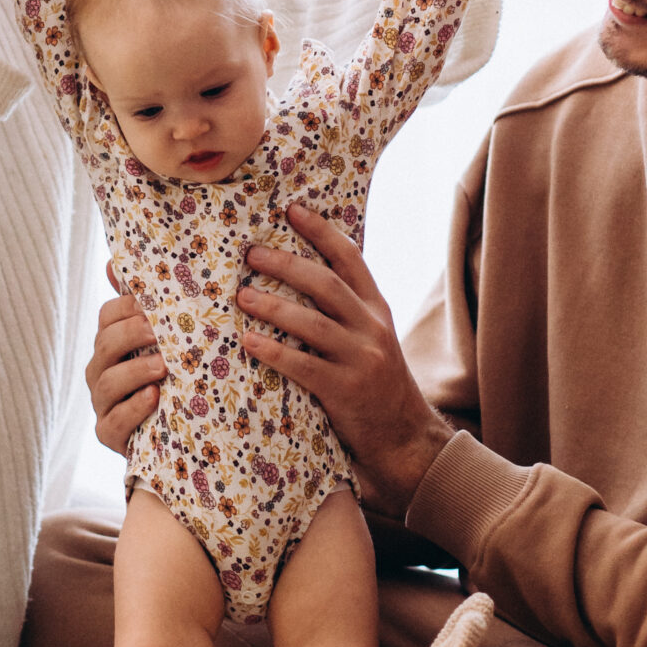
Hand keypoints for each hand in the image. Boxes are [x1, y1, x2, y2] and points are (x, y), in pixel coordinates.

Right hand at [87, 274, 165, 454]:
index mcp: (112, 342)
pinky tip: (154, 398)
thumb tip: (112, 262)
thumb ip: (143, 306)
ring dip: (135, 371)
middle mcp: (101, 370)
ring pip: (107, 382)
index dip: (127, 307)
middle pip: (105, 345)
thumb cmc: (170, 377)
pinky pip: (114, 422)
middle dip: (131, 335)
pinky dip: (133, 409)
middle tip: (160, 332)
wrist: (178, 432)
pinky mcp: (109, 434)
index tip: (153, 304)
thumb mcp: (164, 342)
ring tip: (163, 368)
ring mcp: (102, 404)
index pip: (108, 316)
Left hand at [236, 203, 452, 515]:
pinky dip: (274, 351)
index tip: (292, 210)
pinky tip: (248, 341)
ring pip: (313, 323)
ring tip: (242, 295)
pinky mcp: (346, 390)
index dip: (321, 231)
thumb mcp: (371, 338)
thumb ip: (344, 311)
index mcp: (376, 308)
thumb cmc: (376, 383)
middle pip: (326, 284)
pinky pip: (304, 365)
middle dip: (287, 264)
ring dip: (273, 306)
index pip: (350, 258)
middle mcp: (372, 327)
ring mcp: (361, 359)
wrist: (405, 437)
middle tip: (252, 254)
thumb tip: (296, 277)